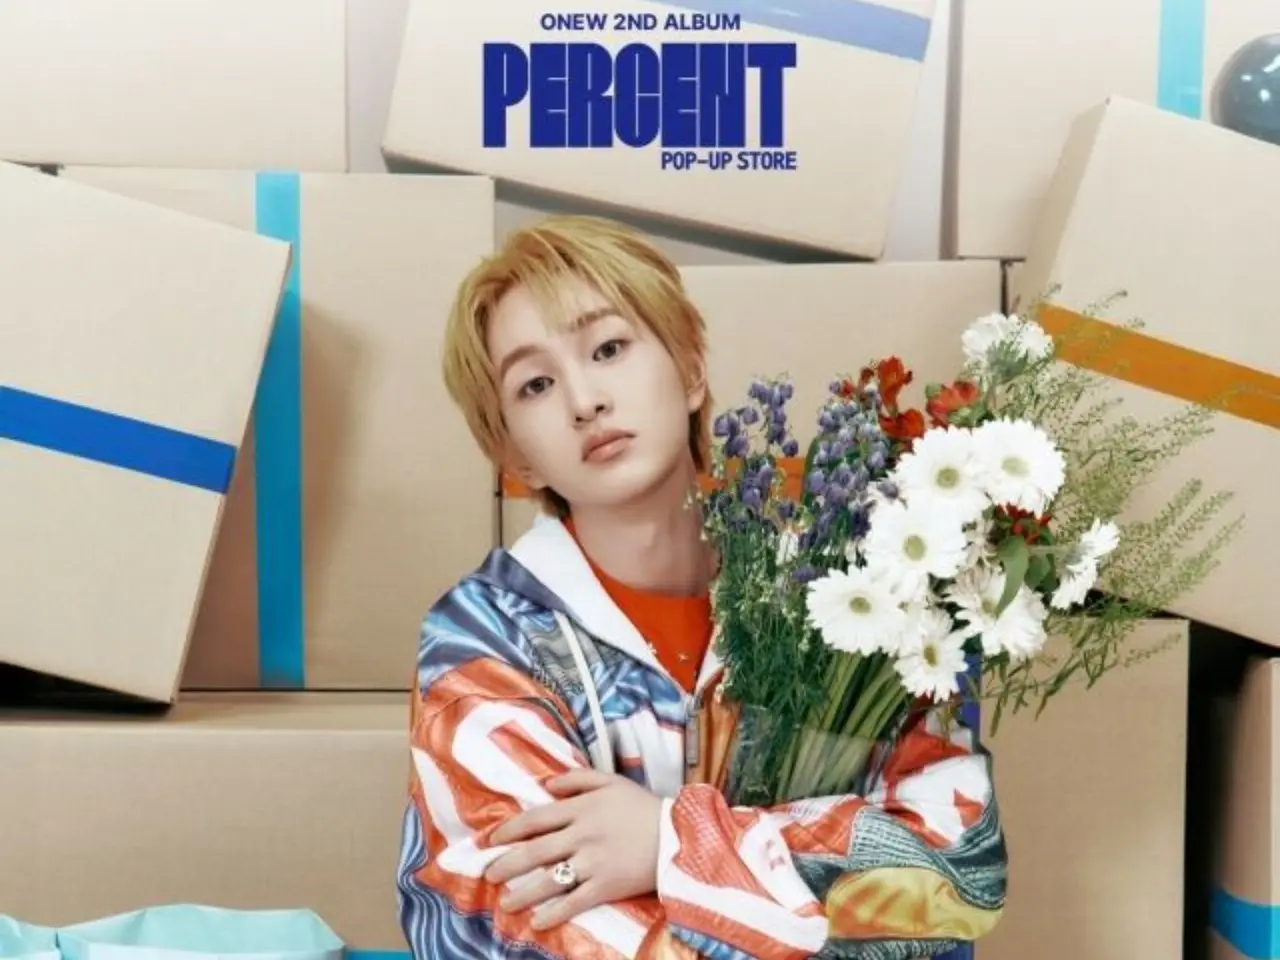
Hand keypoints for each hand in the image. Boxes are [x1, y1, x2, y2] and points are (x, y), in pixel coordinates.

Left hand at [485, 769, 663, 929]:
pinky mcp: (606, 885)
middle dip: (507, 864)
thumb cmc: (643, 806)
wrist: (678, 834)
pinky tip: (537, 921)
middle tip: (489, 874)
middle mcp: (582, 834)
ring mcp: (593, 862)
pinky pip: (574, 902)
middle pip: (535, 851)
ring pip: (549, 880)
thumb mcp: (612, 781)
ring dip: (523, 893)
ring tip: (505, 902)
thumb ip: (577, 778)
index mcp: (581, 807)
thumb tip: (547, 785)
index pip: (535, 819)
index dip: (509, 830)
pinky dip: (554, 913)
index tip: (491, 841)